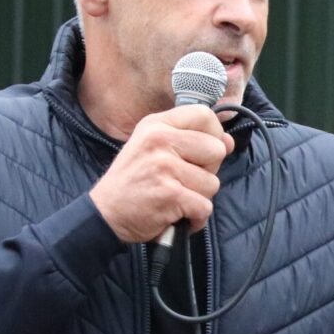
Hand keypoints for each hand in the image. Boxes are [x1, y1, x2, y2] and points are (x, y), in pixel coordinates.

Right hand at [88, 106, 233, 242]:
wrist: (105, 213)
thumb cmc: (134, 181)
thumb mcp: (153, 148)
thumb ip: (190, 140)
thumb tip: (228, 142)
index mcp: (156, 125)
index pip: (204, 115)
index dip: (214, 135)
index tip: (203, 152)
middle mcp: (159, 140)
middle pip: (216, 150)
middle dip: (208, 171)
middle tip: (183, 180)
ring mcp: (164, 167)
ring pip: (213, 182)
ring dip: (199, 197)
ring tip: (175, 197)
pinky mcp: (170, 194)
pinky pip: (205, 206)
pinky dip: (195, 218)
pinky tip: (177, 215)